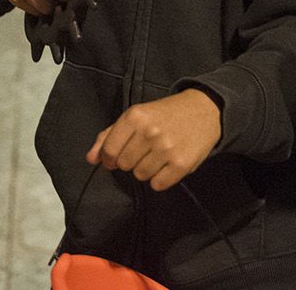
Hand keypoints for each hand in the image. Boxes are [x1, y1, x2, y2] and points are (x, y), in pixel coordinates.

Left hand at [86, 89, 221, 191]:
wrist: (204, 110)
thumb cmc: (165, 114)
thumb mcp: (136, 116)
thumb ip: (109, 135)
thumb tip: (90, 158)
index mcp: (134, 116)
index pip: (109, 151)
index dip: (109, 158)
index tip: (117, 156)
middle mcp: (149, 132)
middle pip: (124, 165)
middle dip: (130, 161)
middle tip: (145, 150)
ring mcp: (166, 149)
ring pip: (140, 176)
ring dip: (147, 169)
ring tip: (158, 154)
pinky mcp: (182, 164)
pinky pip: (158, 185)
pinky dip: (161, 179)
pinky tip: (168, 164)